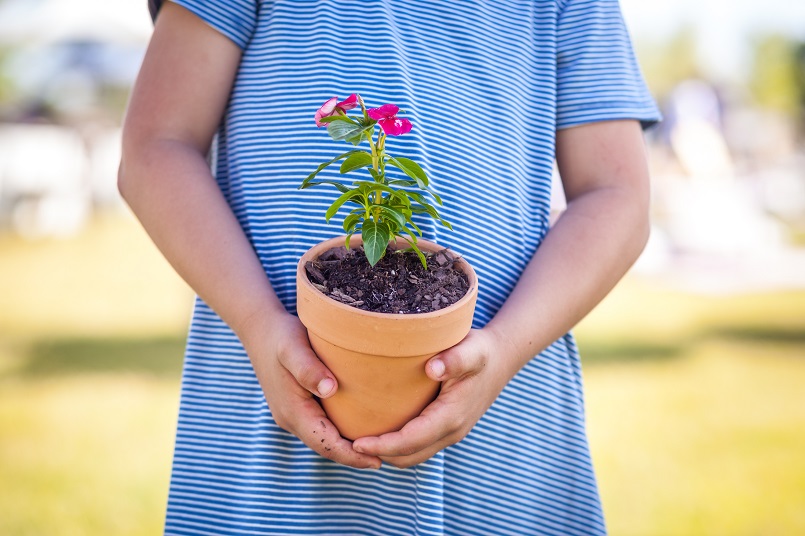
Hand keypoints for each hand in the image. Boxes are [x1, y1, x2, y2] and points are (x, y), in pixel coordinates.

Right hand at [241, 311, 381, 469]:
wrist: (259, 329)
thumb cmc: (280, 336)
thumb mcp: (293, 347)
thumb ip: (309, 369)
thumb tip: (329, 390)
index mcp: (292, 410)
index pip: (325, 444)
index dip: (351, 456)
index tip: (378, 461)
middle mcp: (291, 418)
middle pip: (325, 447)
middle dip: (353, 457)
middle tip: (386, 459)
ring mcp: (292, 414)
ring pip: (323, 439)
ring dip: (347, 447)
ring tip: (378, 448)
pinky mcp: (297, 407)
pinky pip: (320, 427)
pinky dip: (339, 433)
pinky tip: (360, 427)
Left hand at [351, 328, 513, 467]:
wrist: (501, 358)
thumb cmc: (481, 351)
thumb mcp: (471, 349)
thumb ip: (454, 359)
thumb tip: (432, 368)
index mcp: (451, 416)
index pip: (411, 441)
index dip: (382, 445)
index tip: (355, 441)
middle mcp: (451, 431)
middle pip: (407, 457)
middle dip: (378, 455)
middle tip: (345, 443)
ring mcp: (450, 433)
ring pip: (412, 456)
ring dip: (386, 453)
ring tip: (356, 440)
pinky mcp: (447, 429)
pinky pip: (418, 447)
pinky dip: (397, 447)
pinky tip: (378, 430)